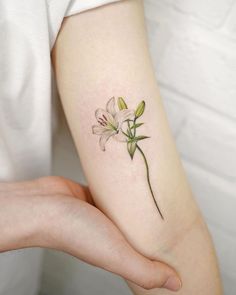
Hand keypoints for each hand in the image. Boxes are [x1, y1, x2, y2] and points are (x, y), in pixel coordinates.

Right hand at [0, 176, 180, 290]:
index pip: (145, 255)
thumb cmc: (74, 231)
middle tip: (175, 214)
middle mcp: (110, 233)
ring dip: (140, 206)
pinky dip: (124, 190)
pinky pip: (115, 192)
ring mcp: (102, 212)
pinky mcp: (94, 194)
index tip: (179, 244)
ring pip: (127, 210)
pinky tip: (135, 182)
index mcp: (117, 251)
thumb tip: (176, 285)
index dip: (162, 253)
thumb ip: (144, 271)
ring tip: (159, 195)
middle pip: (138, 231)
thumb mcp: (116, 255)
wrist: (44, 205)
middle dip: (155, 226)